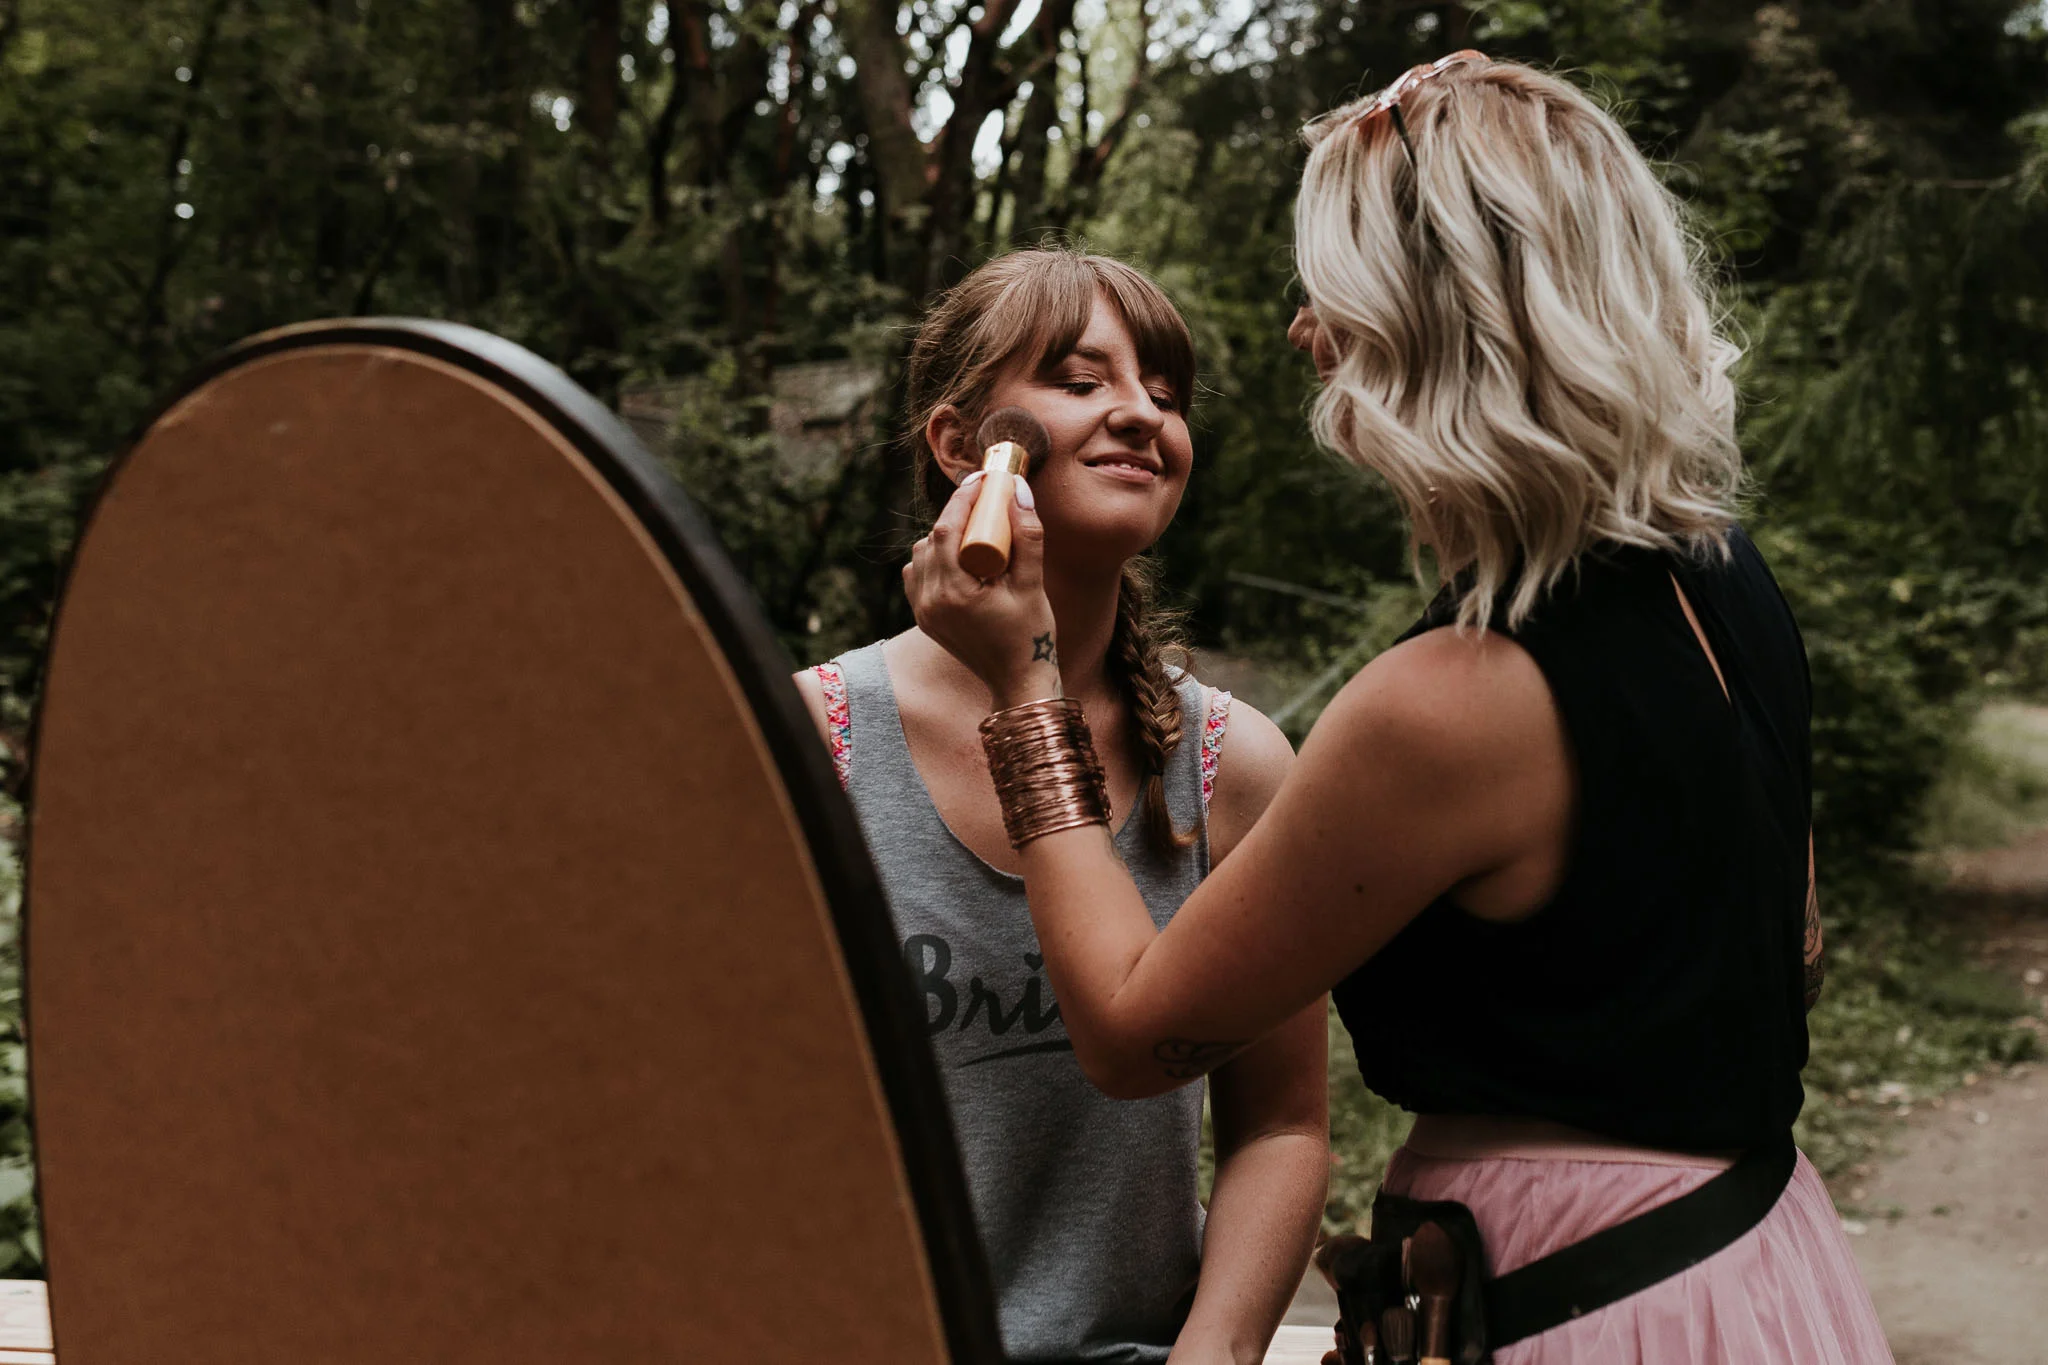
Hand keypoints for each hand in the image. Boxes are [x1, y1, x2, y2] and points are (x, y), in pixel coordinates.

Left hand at [903, 471, 1060, 708]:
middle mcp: (930, 601)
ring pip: (921, 554)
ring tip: (975, 532)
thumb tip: (1017, 490)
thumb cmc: (1030, 636)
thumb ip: (1027, 536)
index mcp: (954, 593)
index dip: (964, 498)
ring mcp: (923, 611)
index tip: (983, 480)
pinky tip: (958, 559)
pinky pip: (918, 574)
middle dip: (957, 514)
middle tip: (985, 500)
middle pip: (932, 538)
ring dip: (944, 537)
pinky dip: (934, 559)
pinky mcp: (924, 618)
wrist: (1017, 681)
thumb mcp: (1033, 584)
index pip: (948, 529)